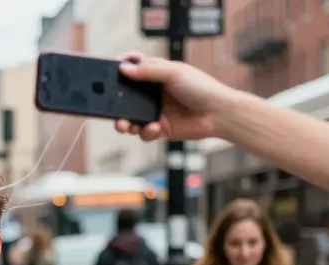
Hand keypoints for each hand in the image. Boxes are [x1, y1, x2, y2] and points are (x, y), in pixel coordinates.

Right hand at [112, 52, 244, 141]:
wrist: (218, 113)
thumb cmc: (201, 88)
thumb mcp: (173, 73)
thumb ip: (147, 71)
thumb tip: (123, 69)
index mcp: (157, 74)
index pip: (134, 68)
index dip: (122, 69)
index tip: (110, 72)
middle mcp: (154, 93)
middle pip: (126, 97)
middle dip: (115, 104)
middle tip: (110, 110)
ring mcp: (156, 111)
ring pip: (131, 118)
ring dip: (125, 122)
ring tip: (125, 125)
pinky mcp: (160, 129)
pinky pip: (144, 133)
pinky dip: (145, 132)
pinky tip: (154, 128)